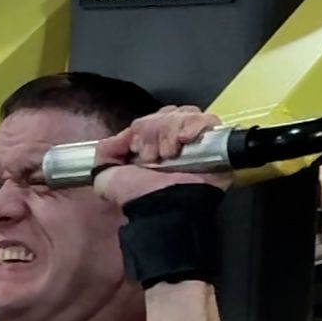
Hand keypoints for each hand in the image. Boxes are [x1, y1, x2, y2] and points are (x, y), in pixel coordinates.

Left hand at [92, 106, 228, 207]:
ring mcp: (197, 143)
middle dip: (155, 130)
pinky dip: (193, 125)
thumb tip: (119, 137)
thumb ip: (106, 153)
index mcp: (153, 146)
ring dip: (170, 131)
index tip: (138, 150)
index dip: (143, 129)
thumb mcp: (108, 177)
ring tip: (170, 154)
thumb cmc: (141, 197)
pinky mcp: (215, 144)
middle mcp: (175, 142)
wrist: (164, 207)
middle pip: (167, 113)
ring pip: (183, 114)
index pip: (151, 118)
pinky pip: (207, 120)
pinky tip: (185, 139)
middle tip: (154, 156)